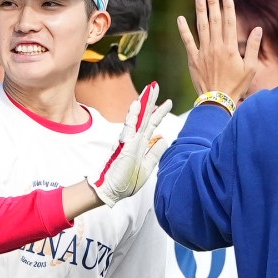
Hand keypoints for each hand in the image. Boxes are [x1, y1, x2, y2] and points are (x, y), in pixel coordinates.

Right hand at [91, 82, 174, 204]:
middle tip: (156, 85)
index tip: (167, 102)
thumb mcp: (147, 167)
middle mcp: (134, 140)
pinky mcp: (124, 146)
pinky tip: (137, 104)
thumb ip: (155, 153)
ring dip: (144, 103)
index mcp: (140, 145)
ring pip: (138, 118)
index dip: (159, 113)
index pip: (151, 125)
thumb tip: (164, 139)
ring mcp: (129, 142)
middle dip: (151, 101)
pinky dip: (133, 115)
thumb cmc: (125, 182)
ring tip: (151, 88)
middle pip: (145, 117)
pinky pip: (129, 127)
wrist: (111, 191)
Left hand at [177, 0, 261, 100]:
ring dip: (199, 11)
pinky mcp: (193, 60)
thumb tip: (258, 29)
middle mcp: (216, 47)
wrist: (218, 101)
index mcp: (231, 48)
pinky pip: (188, 42)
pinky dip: (184, 30)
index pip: (229, 22)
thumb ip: (254, 47)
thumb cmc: (237, 86)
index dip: (227, 7)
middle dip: (212, 3)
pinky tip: (181, 19)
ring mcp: (203, 53)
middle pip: (214, 21)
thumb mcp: (251, 68)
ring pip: (201, 27)